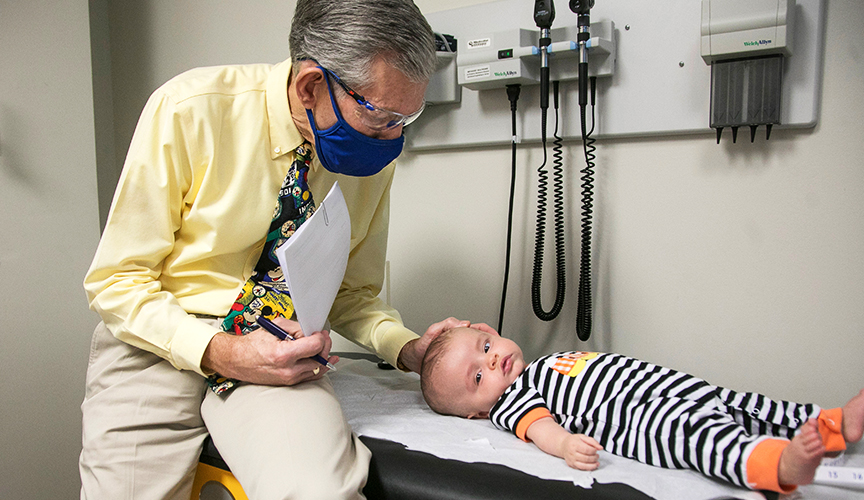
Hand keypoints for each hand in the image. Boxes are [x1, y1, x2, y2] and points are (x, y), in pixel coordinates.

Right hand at [201, 317, 337, 385]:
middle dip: (325, 345)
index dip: (320, 337)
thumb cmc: (253, 345)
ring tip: (323, 346)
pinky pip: (311, 376)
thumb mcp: (275, 327)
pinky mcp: (289, 383)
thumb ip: (297, 327)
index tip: (318, 333)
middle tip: (323, 337)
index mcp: (284, 354)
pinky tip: (326, 361)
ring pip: (318, 369)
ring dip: (323, 356)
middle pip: (320, 359)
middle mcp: (288, 370)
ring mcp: (289, 379)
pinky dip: (319, 367)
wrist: (237, 360)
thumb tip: (312, 331)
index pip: (315, 346)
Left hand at [397, 317, 498, 372]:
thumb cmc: (422, 346)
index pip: (477, 329)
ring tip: (495, 356)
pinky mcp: (459, 364)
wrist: (414, 360)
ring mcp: (461, 353)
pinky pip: (471, 361)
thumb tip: (463, 323)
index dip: (487, 331)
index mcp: (457, 334)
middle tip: (499, 347)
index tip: (493, 335)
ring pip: (478, 351)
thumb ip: (445, 325)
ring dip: (487, 352)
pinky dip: (479, 363)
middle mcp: (461, 343)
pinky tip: (484, 367)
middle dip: (492, 342)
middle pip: (482, 340)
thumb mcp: (432, 332)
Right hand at [560, 434, 602, 470]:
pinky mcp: (571, 465)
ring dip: (593, 465)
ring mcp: (571, 460)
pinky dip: (588, 468)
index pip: (587, 450)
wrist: (563, 445)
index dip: (594, 451)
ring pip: (584, 465)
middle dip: (594, 458)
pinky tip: (592, 465)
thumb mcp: (582, 437)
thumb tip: (600, 448)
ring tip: (596, 462)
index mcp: (574, 444)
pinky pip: (581, 469)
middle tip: (597, 455)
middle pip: (586, 458)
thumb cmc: (573, 441)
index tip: (596, 450)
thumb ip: (593, 441)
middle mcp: (571, 453)